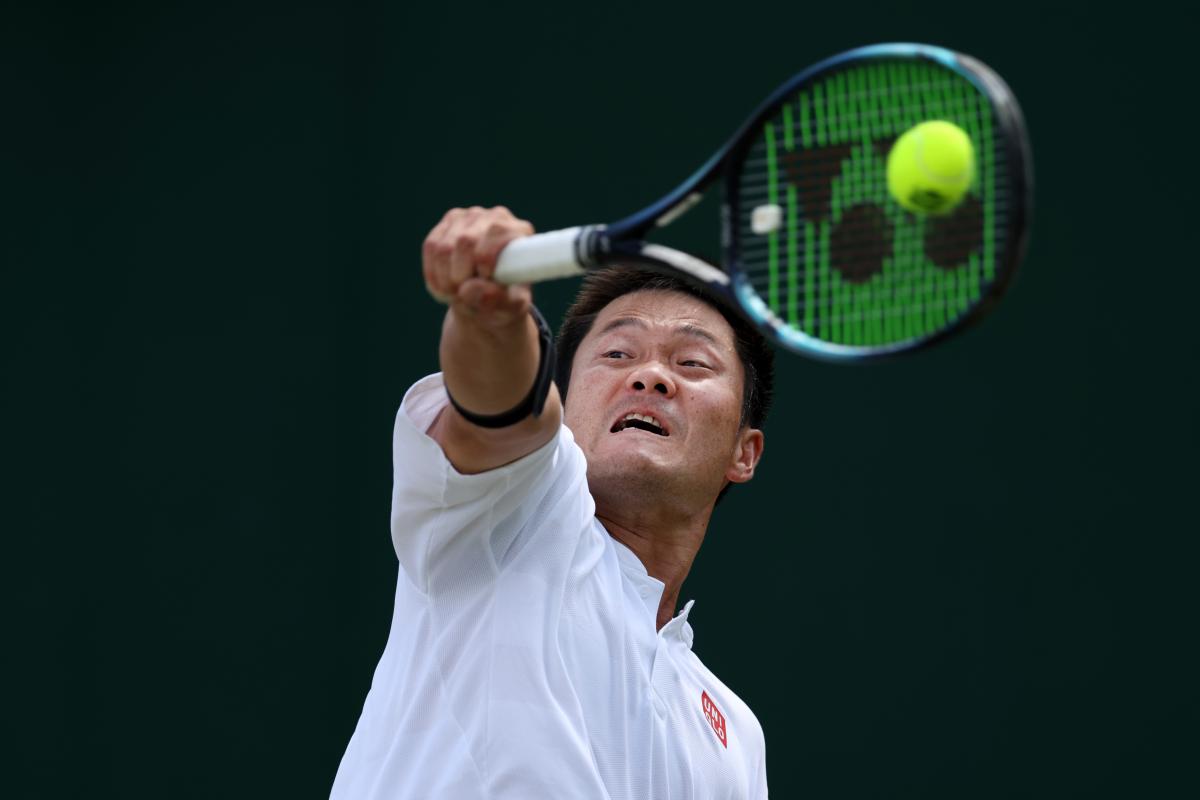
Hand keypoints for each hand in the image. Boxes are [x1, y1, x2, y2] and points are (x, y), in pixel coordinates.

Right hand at [422, 206, 534, 328]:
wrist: (488, 297)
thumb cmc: (506, 300)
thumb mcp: (510, 307)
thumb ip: (497, 300)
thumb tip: (468, 289)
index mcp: (519, 231)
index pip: (497, 232)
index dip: (485, 257)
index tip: (484, 279)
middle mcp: (495, 217)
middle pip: (465, 240)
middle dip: (459, 275)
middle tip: (463, 296)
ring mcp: (469, 217)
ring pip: (443, 246)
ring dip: (444, 278)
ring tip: (454, 294)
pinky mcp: (447, 224)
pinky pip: (431, 247)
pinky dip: (433, 274)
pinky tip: (444, 288)